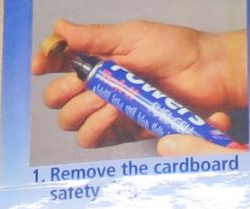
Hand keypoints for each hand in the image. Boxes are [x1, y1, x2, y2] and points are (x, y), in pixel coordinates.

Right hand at [34, 19, 248, 152]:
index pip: (59, 64)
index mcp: (97, 59)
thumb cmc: (175, 49)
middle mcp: (99, 86)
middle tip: (84, 83)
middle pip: (58, 99)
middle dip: (63, 92)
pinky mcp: (124, 130)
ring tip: (105, 100)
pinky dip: (96, 127)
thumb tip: (60, 29)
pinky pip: (96, 139)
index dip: (45, 63)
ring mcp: (110, 110)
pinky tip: (112, 112)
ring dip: (81, 111)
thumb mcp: (131, 36)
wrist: (207, 73)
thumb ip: (94, 38)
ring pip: (73, 122)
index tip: (43, 64)